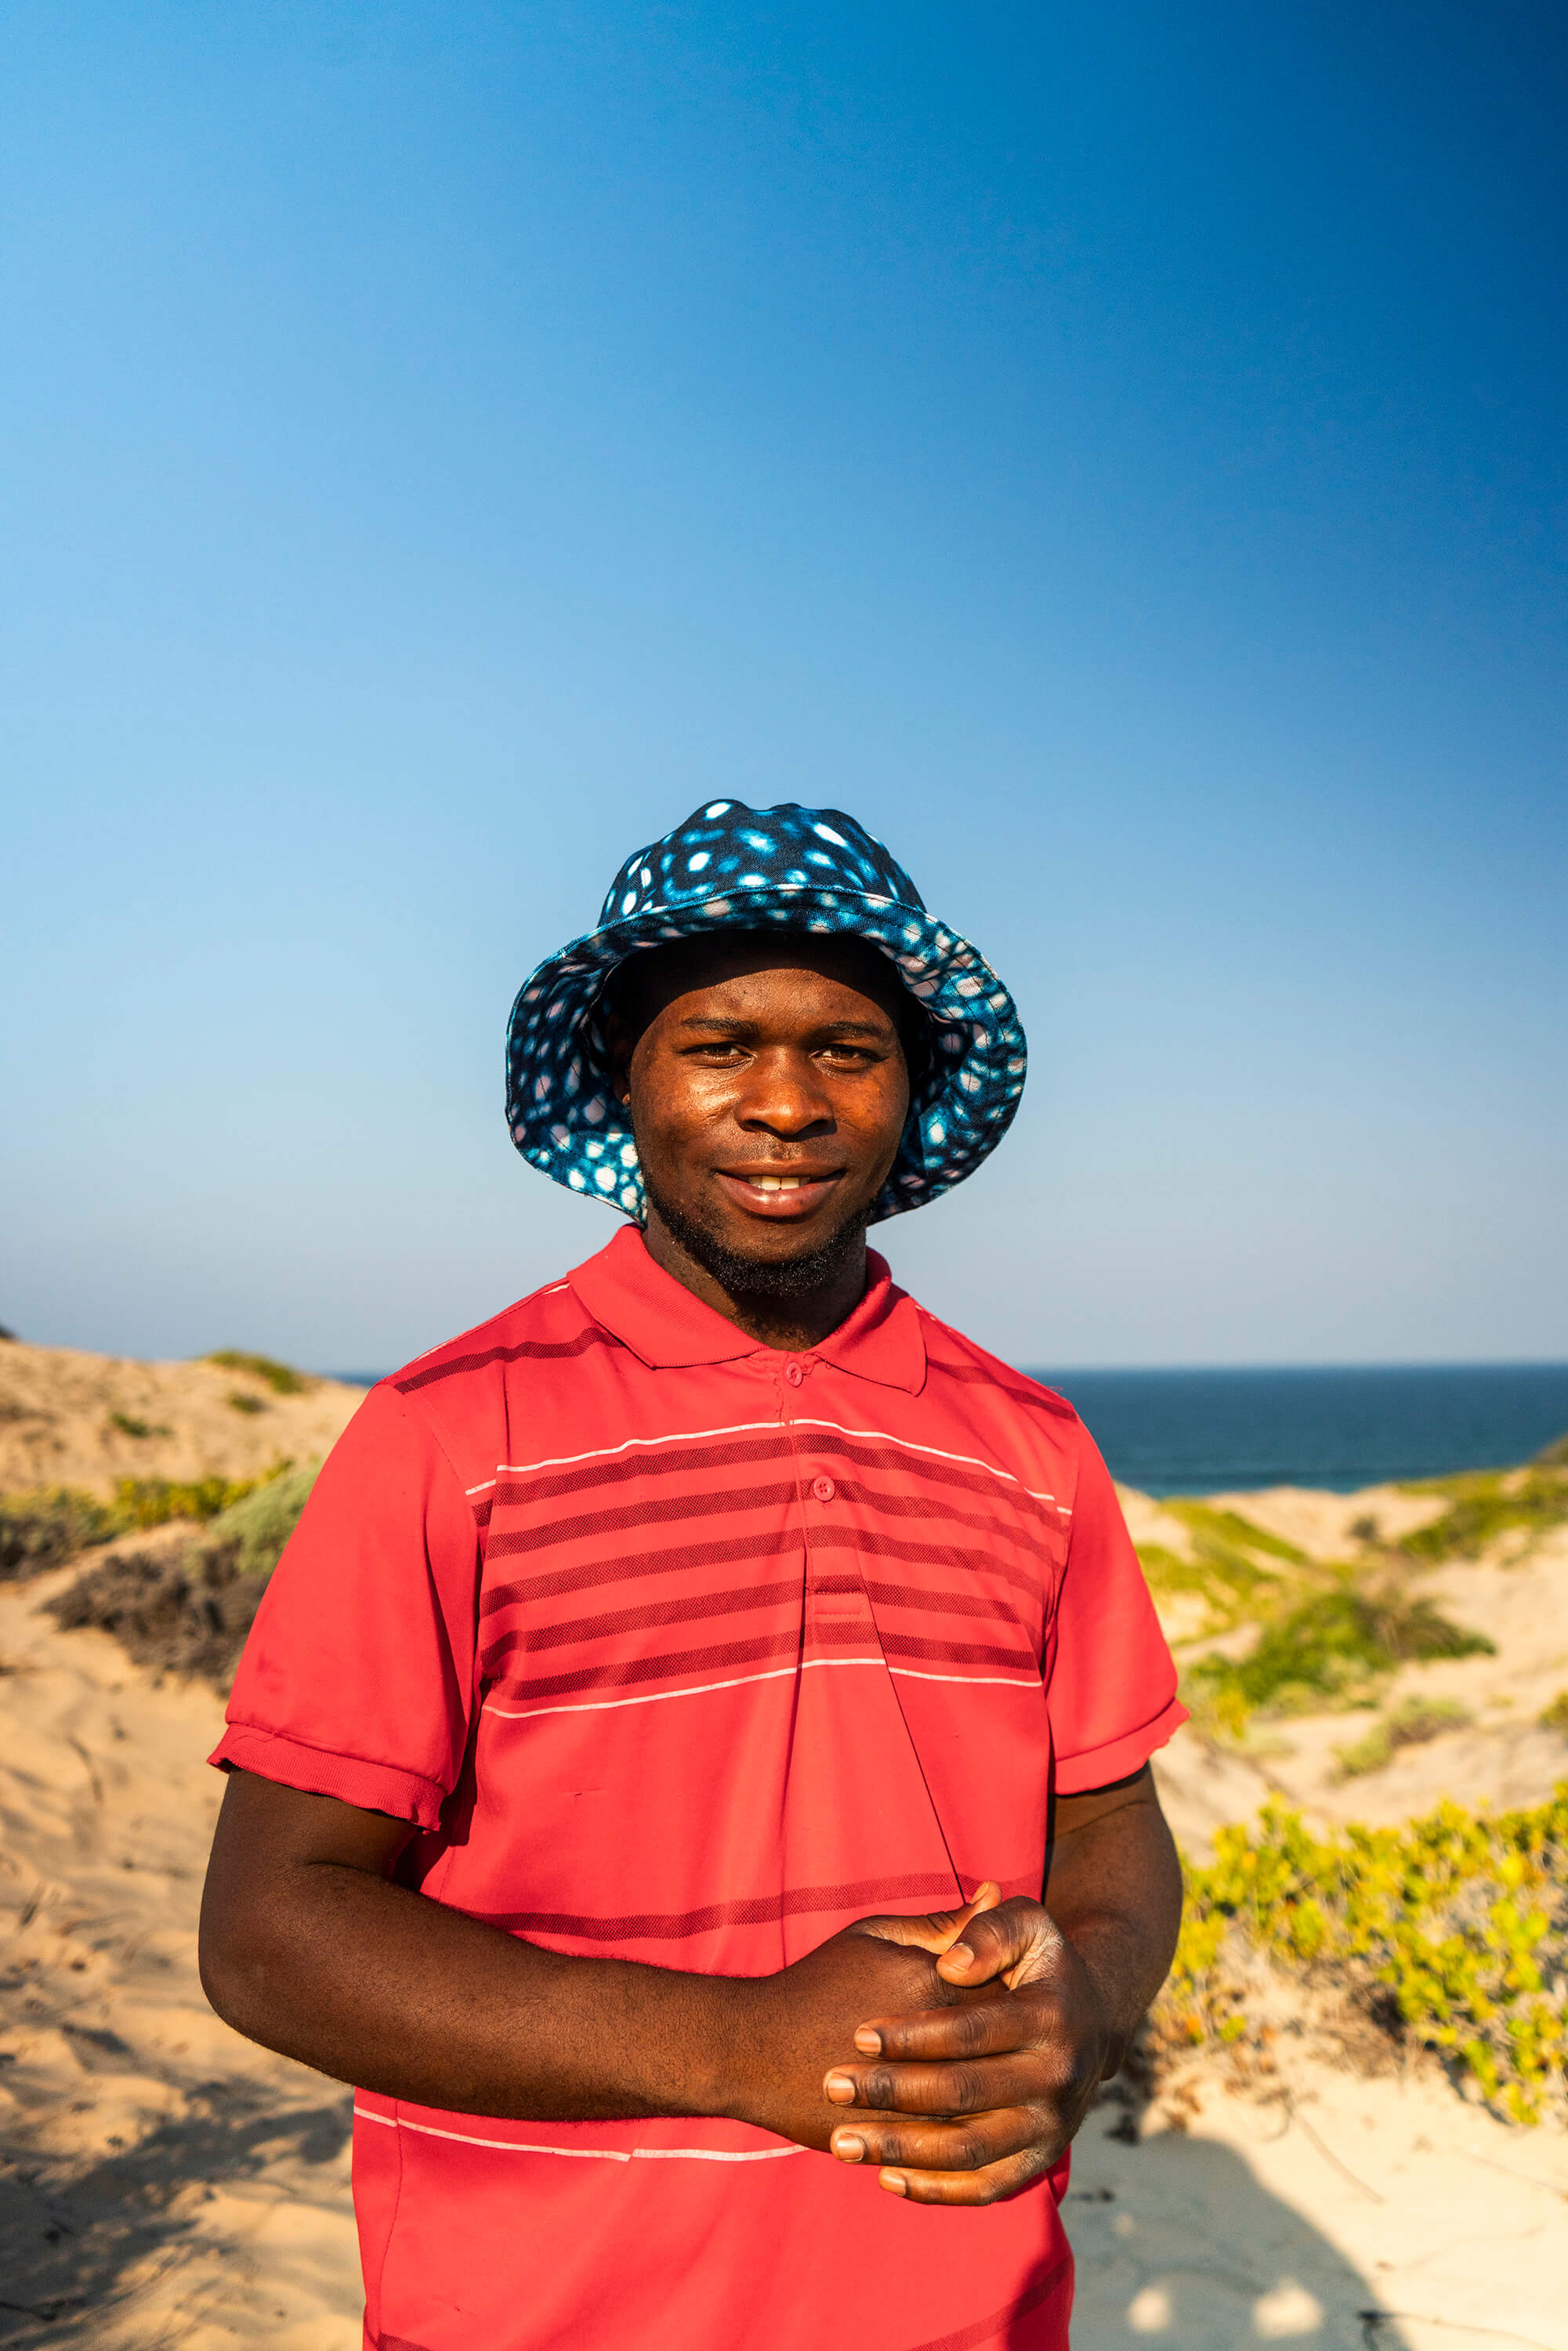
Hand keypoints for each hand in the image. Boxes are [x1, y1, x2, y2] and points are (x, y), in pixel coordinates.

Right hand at [724, 1887, 1005, 2152]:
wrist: (755, 2051)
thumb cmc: (817, 1984)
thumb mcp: (876, 1937)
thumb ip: (942, 1923)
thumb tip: (996, 1894)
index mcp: (934, 1985)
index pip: (1009, 1986)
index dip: (1016, 1987)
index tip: (1009, 1987)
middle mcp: (937, 2042)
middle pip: (1006, 2046)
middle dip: (1011, 2041)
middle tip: (1002, 2035)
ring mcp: (922, 2097)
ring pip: (989, 2100)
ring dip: (994, 2088)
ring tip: (981, 2073)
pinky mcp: (905, 2137)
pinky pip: (960, 2139)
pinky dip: (968, 2125)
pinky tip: (961, 2110)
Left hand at [820, 1896, 1112, 2204]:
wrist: (1093, 2020)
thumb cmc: (1039, 1964)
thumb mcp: (1029, 1925)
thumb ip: (991, 1930)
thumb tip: (950, 1964)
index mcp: (1051, 2016)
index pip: (970, 2030)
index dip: (912, 2035)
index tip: (857, 2035)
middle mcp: (1057, 2078)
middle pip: (963, 2093)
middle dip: (891, 2091)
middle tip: (833, 2086)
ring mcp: (1052, 2126)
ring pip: (968, 2149)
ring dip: (901, 2149)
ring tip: (842, 2142)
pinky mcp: (1041, 2159)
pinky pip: (986, 2187)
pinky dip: (936, 2190)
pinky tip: (885, 2178)